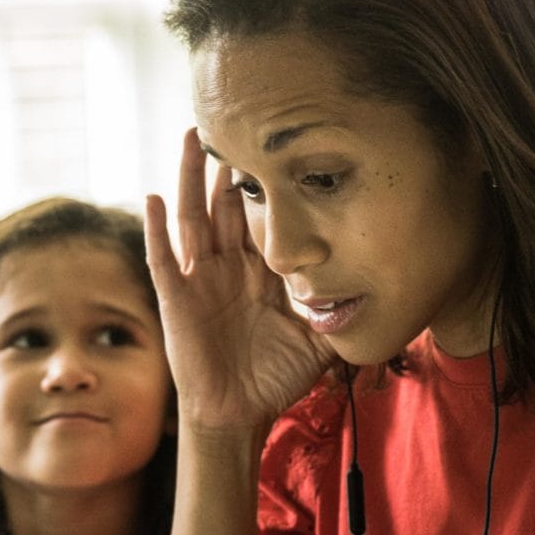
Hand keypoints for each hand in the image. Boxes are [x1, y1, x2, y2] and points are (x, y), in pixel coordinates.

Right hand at [146, 127, 337, 433]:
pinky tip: (152, 197)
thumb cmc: (275, 378)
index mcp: (259, 271)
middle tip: (231, 119)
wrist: (239, 414)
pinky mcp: (177, 299)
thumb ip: (342, 312)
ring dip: (190, 177)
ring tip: (192, 137)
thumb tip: (382, 292)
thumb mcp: (320, 338)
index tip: (273, 142)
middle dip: (225, 164)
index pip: (259, 216)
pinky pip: (163, 259)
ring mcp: (199, 280)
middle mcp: (227, 268)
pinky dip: (155, 229)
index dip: (263, 182)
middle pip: (222, 204)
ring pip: (192, 217)